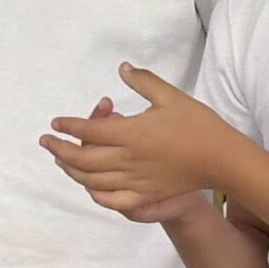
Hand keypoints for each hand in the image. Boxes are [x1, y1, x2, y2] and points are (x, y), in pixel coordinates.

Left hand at [41, 64, 238, 212]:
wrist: (221, 159)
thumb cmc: (198, 125)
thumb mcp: (171, 96)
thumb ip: (143, 81)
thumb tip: (122, 68)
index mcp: (133, 133)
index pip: (89, 131)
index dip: (69, 126)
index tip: (55, 122)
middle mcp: (129, 159)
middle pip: (82, 159)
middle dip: (59, 149)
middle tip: (47, 141)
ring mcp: (135, 180)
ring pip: (91, 180)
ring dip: (71, 170)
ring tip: (61, 160)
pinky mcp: (145, 195)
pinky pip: (111, 199)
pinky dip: (94, 193)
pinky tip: (89, 186)